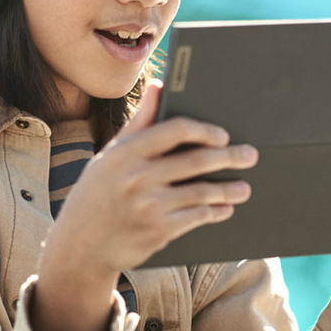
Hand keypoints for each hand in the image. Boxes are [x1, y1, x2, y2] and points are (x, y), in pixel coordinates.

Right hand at [39, 78, 259, 280]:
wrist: (81, 245)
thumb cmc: (98, 193)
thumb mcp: (111, 155)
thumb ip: (140, 121)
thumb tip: (160, 84)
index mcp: (125, 153)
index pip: (174, 130)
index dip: (203, 130)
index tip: (222, 134)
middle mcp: (137, 178)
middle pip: (196, 161)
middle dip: (229, 157)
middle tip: (249, 155)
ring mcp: (149, 207)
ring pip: (202, 192)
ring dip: (228, 189)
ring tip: (244, 188)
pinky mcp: (158, 232)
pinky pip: (196, 218)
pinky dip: (215, 212)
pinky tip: (224, 209)